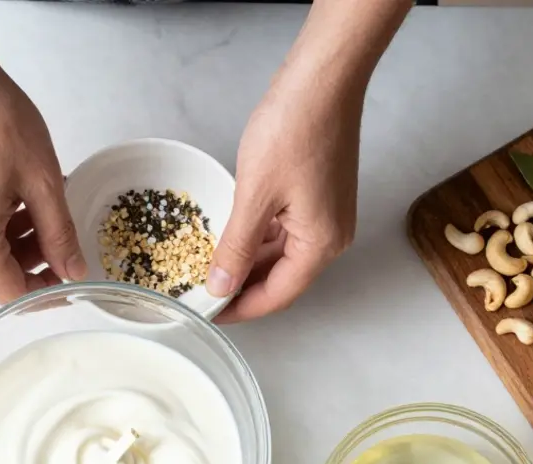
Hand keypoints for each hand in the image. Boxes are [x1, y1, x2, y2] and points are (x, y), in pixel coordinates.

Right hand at [0, 63, 85, 302]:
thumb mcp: (41, 181)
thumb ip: (60, 234)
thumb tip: (73, 271)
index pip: (11, 293)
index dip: (47, 293)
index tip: (73, 279)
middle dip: (33, 263)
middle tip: (65, 236)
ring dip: (17, 240)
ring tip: (44, 205)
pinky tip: (18, 193)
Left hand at [207, 71, 363, 323]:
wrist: (322, 80)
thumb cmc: (294, 130)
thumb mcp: (255, 195)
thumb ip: (236, 246)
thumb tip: (221, 286)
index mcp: (321, 244)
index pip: (278, 295)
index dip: (242, 309)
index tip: (209, 314)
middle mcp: (330, 235)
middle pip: (282, 278)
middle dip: (243, 287)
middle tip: (202, 293)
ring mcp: (326, 214)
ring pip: (281, 254)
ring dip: (248, 262)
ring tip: (209, 268)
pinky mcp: (318, 194)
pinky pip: (285, 229)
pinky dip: (258, 237)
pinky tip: (231, 237)